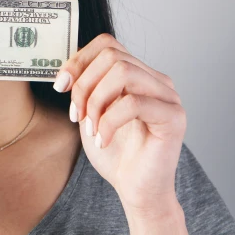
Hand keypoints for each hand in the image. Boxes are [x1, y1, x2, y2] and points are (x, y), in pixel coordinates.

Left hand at [54, 33, 185, 214]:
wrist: (136, 190)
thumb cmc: (115, 153)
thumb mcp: (90, 112)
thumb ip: (84, 86)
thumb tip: (65, 69)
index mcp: (138, 73)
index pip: (107, 44)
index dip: (79, 60)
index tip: (60, 86)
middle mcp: (156, 79)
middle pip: (112, 56)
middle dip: (84, 85)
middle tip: (76, 115)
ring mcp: (168, 96)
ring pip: (123, 72)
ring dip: (96, 101)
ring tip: (91, 128)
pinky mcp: (174, 117)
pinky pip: (133, 103)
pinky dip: (109, 122)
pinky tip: (103, 140)